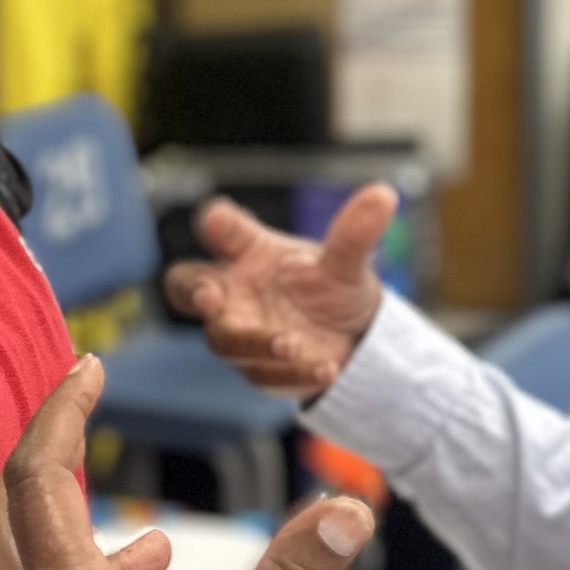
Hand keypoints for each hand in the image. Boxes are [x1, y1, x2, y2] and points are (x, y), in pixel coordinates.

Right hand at [160, 183, 395, 394]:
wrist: (353, 337)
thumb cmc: (330, 286)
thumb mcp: (347, 261)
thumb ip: (356, 233)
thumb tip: (384, 194)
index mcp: (247, 253)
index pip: (220, 230)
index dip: (214, 225)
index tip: (218, 223)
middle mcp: (233, 292)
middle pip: (185, 287)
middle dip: (194, 292)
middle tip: (211, 297)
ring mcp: (241, 332)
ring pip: (224, 340)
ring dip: (255, 341)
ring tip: (293, 344)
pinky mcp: (260, 370)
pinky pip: (266, 375)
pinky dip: (296, 373)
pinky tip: (327, 368)